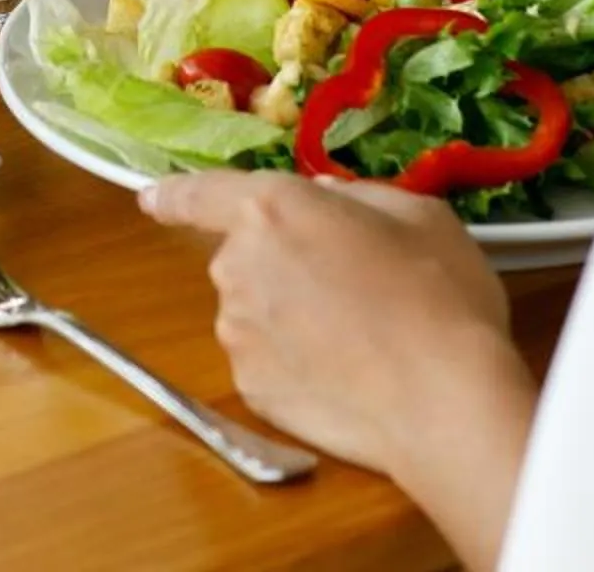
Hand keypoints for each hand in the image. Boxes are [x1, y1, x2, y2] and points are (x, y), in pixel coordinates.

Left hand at [142, 171, 534, 561]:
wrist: (443, 399)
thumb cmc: (437, 292)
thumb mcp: (414, 213)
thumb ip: (355, 199)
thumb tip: (326, 203)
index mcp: (271, 209)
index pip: (201, 193)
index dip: (175, 194)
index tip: (150, 198)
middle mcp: (236, 268)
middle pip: (245, 257)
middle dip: (283, 264)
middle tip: (350, 283)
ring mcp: (238, 335)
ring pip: (255, 312)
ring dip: (287, 316)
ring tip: (357, 337)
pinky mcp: (250, 391)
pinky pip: (267, 363)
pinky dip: (295, 365)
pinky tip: (346, 375)